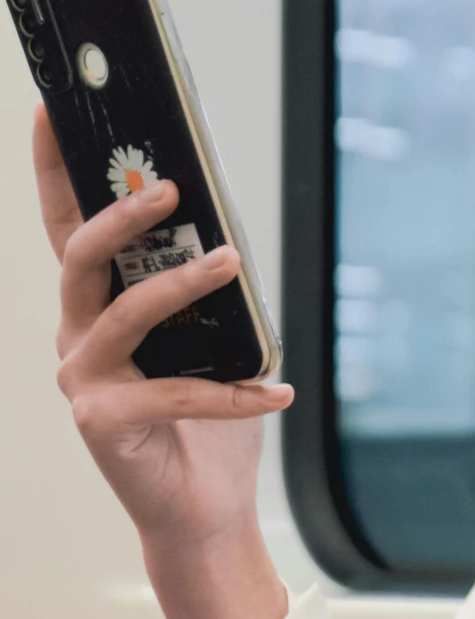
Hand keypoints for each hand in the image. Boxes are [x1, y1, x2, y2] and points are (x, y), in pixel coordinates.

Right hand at [36, 104, 291, 618]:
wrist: (204, 509)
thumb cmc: (207, 423)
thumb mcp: (214, 341)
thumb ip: (209, 290)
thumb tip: (228, 230)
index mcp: (96, 309)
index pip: (66, 227)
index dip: (54, 169)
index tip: (51, 109)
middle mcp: (79, 338)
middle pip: (79, 256)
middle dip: (121, 212)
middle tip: (171, 186)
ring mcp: (85, 380)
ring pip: (124, 311)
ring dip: (182, 281)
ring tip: (231, 260)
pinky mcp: (106, 422)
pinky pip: (179, 391)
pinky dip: (236, 392)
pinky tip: (280, 391)